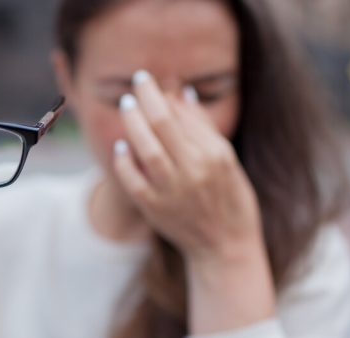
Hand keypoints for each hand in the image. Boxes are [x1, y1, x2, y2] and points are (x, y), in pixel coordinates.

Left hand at [113, 70, 263, 265]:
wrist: (225, 245)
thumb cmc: (229, 197)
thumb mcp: (226, 159)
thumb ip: (202, 126)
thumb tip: (181, 92)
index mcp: (215, 155)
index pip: (180, 116)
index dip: (159, 95)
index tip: (147, 80)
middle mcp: (195, 171)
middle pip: (163, 126)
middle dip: (145, 100)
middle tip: (135, 84)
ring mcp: (174, 192)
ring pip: (147, 150)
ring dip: (133, 124)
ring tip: (126, 106)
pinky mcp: (156, 209)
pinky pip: (133, 181)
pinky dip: (124, 162)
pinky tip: (120, 146)